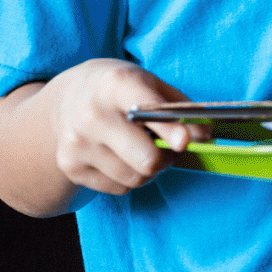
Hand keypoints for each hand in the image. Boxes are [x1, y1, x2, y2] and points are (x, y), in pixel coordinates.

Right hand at [45, 59, 207, 196]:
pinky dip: (131, 178)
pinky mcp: (71, 167)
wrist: (67, 98)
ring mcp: (77, 144)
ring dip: (151, 170)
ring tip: (147, 150)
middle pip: (146, 158)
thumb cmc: (120, 90)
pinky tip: (124, 158)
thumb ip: (180, 107)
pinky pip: (119, 188)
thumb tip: (205, 136)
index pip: (147, 111)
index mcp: (115, 85)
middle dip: (168, 157)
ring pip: (135, 178)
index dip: (169, 129)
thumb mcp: (150, 83)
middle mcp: (92, 115)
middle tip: (173, 148)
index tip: (184, 141)